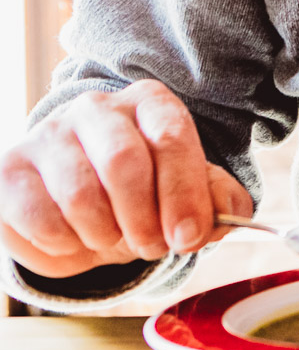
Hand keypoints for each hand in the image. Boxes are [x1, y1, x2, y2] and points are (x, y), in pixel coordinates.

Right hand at [0, 80, 252, 278]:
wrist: (81, 204)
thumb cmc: (145, 194)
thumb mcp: (189, 193)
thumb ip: (217, 201)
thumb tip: (226, 217)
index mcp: (149, 103)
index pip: (171, 137)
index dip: (183, 193)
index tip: (188, 237)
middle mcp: (96, 108)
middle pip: (123, 162)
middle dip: (143, 219)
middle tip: (151, 246)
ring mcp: (48, 135)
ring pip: (79, 194)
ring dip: (104, 235)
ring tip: (112, 239)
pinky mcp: (10, 169)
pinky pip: (39, 218)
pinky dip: (65, 244)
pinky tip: (76, 239)